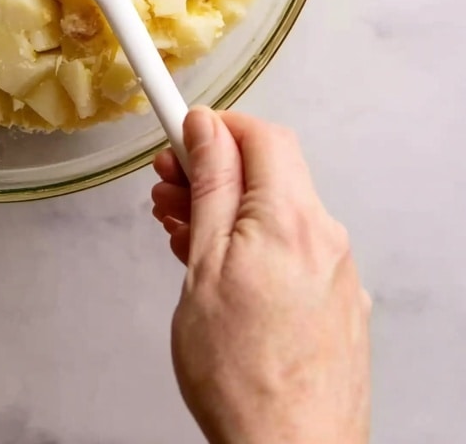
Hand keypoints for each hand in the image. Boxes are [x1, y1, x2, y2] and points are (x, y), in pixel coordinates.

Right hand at [152, 108, 370, 443]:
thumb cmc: (242, 377)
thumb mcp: (204, 265)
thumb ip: (209, 187)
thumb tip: (205, 131)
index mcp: (292, 220)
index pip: (260, 134)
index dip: (213, 126)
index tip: (175, 131)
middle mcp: (325, 238)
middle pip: (269, 172)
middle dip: (213, 170)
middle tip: (168, 186)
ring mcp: (336, 272)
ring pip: (275, 213)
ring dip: (227, 209)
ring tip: (182, 234)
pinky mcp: (336, 302)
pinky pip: (291, 250)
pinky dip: (251, 244)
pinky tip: (216, 269)